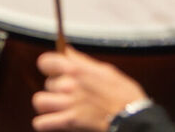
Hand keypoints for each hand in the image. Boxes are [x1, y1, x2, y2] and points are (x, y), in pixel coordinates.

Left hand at [30, 50, 150, 130]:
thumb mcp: (106, 71)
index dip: (49, 68)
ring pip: (39, 102)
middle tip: (69, 96)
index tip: (55, 73)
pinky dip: (46, 124)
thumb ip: (82, 61)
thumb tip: (67, 50)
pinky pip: (42, 123)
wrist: (134, 118)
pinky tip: (55, 123)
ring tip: (58, 109)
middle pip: (47, 84)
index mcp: (77, 69)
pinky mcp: (70, 122)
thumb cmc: (125, 95)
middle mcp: (69, 84)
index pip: (45, 62)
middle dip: (56, 90)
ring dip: (48, 107)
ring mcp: (68, 103)